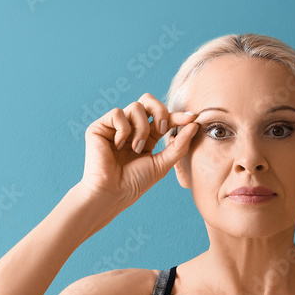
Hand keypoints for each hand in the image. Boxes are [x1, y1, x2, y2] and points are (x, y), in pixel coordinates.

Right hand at [80, 93, 198, 204]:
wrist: (112, 193)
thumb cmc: (135, 183)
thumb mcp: (162, 163)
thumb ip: (179, 145)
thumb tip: (194, 124)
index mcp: (146, 136)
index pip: (163, 118)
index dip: (178, 116)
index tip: (193, 117)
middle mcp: (131, 128)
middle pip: (148, 100)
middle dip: (160, 110)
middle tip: (161, 128)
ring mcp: (115, 127)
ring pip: (136, 107)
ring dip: (141, 128)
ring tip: (136, 148)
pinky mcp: (100, 127)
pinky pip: (117, 113)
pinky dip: (123, 130)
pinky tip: (118, 146)